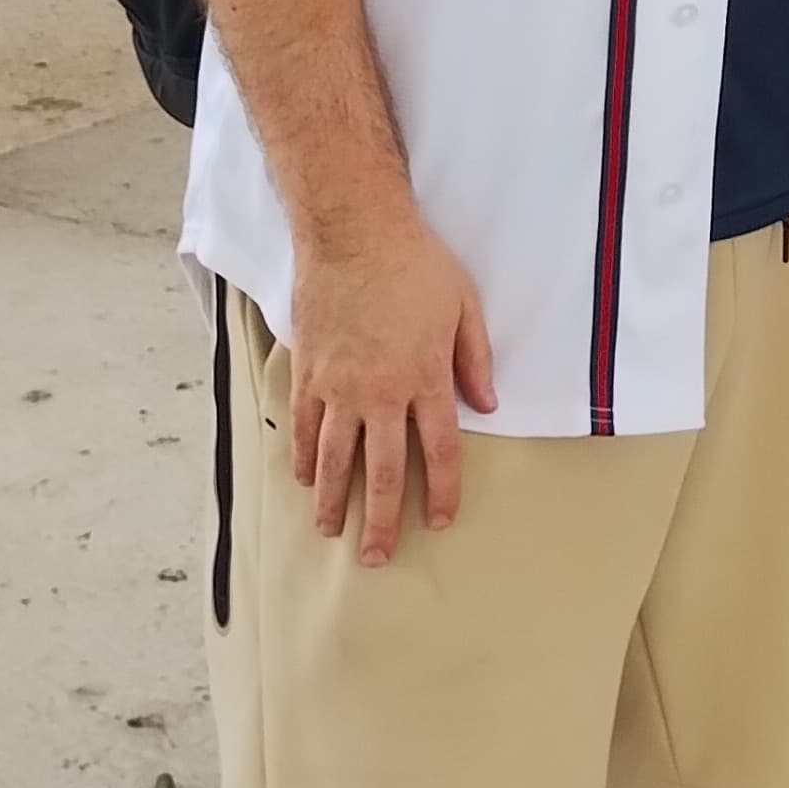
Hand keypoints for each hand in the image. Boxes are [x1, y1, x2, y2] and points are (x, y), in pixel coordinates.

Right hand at [289, 206, 496, 564]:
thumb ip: (474, 359)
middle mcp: (380, 393)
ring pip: (333, 459)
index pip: (439, 452)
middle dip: (381, 520)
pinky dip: (300, 457)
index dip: (441, 492)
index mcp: (425, 378)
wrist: (353, 230)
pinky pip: (301, 426)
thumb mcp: (463, 305)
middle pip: (381, 472)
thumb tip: (488, 406)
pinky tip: (302, 480)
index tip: (440, 521)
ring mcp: (338, 386)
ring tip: (331, 532)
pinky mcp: (308, 371)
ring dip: (332, 501)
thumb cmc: (415, 263)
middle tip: (377, 557)